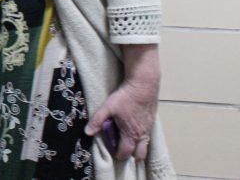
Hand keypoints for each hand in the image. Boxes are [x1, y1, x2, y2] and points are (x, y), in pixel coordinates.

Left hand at [85, 43, 159, 161]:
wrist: (144, 85)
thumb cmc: (126, 97)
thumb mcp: (108, 107)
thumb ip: (97, 120)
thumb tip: (87, 132)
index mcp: (130, 134)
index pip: (125, 153)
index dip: (118, 155)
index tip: (112, 152)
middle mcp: (141, 135)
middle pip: (139, 154)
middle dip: (131, 156)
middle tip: (122, 151)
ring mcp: (149, 128)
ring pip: (146, 145)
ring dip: (138, 147)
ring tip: (129, 142)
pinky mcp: (152, 121)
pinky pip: (148, 135)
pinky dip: (142, 138)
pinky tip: (135, 129)